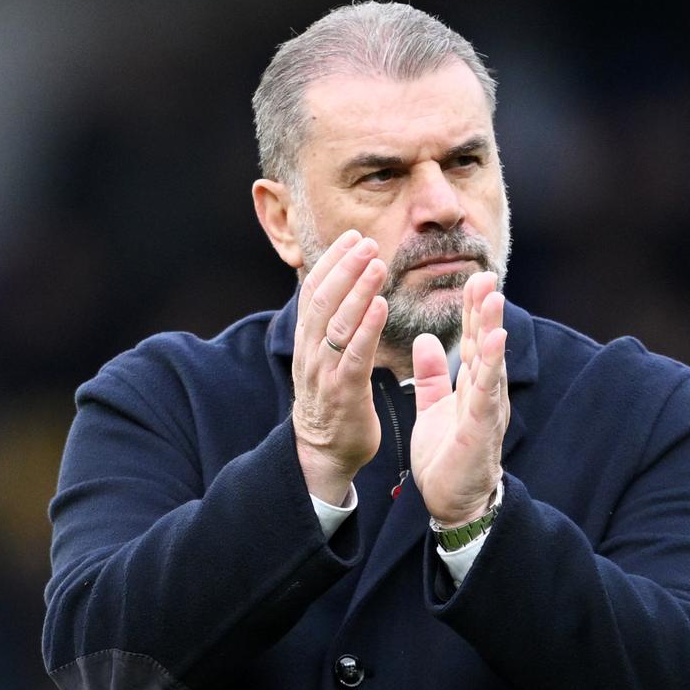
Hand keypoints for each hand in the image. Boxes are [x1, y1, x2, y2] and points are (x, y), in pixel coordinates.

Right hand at [292, 229, 388, 504]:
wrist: (323, 453)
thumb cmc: (332, 401)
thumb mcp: (324, 357)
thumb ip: (331, 325)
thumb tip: (342, 288)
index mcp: (307, 340)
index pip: (314, 290)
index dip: (332, 261)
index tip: (352, 236)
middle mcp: (311, 351)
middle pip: (323, 299)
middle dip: (344, 267)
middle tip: (366, 241)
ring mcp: (325, 371)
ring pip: (337, 322)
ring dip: (357, 290)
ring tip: (376, 263)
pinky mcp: (344, 392)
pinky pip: (354, 355)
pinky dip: (367, 328)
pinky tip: (382, 306)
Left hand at [410, 272, 508, 525]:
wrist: (453, 503)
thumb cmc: (447, 457)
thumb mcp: (434, 407)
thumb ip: (432, 375)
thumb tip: (427, 340)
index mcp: (471, 387)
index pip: (472, 341)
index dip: (472, 311)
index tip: (472, 280)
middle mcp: (485, 393)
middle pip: (484, 344)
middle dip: (485, 310)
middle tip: (485, 275)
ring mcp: (487, 410)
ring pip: (490, 362)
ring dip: (492, 328)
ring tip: (494, 297)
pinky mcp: (482, 428)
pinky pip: (487, 392)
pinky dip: (492, 365)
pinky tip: (495, 340)